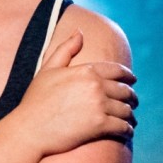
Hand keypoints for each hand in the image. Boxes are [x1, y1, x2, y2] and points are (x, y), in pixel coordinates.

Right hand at [15, 30, 137, 154]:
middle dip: (132, 97)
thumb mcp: (48, 69)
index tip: (132, 81)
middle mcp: (96, 86)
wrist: (29, 129)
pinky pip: (123, 127)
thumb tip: (80, 31)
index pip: (117, 71)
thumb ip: (66, 49)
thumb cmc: (36, 99)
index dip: (128, 76)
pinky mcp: (100, 126)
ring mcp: (99, 106)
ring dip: (131, 115)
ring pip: (126, 109)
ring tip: (130, 119)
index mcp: (86, 70)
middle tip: (133, 102)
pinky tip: (126, 131)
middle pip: (125, 91)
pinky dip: (127, 129)